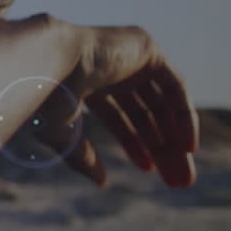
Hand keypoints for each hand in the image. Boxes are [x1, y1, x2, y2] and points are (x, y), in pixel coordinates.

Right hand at [30, 24, 199, 188]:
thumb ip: (84, 157)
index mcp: (84, 82)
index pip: (117, 114)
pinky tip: (186, 148)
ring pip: (161, 102)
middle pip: (144, 111)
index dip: (134, 143)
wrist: (48, 64)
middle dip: (161, 147)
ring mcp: (128, 55)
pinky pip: (175, 86)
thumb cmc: (44, 100)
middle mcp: (108, 67)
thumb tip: (101, 182)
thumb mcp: (63, 136)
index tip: (148, 170)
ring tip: (182, 174)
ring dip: (174, 138)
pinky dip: (184, 116)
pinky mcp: (146, 48)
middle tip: (176, 180)